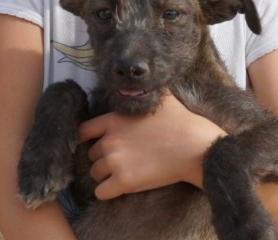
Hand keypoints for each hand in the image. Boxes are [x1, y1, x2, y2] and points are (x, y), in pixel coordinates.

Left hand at [78, 94, 224, 199]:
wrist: (194, 146)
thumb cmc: (180, 121)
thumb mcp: (158, 98)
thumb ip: (141, 94)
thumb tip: (138, 84)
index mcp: (114, 119)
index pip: (82, 130)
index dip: (88, 138)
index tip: (96, 143)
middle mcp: (110, 140)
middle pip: (90, 154)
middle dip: (102, 157)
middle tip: (120, 159)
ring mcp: (116, 162)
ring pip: (95, 173)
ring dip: (105, 175)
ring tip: (122, 173)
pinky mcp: (124, 181)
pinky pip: (101, 193)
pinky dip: (108, 192)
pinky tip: (120, 187)